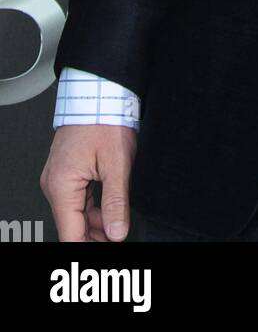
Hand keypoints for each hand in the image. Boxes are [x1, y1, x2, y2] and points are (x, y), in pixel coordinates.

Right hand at [40, 125, 137, 242]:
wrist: (99, 93)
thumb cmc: (104, 120)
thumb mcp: (117, 164)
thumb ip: (116, 202)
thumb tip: (117, 232)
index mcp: (61, 186)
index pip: (71, 235)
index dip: (91, 246)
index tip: (111, 247)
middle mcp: (54, 184)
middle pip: (72, 226)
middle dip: (96, 237)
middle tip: (119, 238)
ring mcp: (59, 178)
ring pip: (76, 213)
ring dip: (96, 223)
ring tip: (119, 226)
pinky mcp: (67, 172)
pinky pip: (78, 199)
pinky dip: (94, 207)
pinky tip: (110, 210)